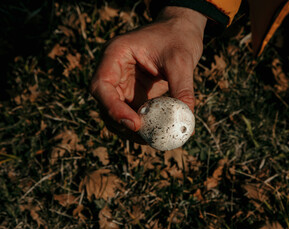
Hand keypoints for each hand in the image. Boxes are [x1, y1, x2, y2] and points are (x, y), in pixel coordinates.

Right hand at [90, 7, 205, 140]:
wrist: (180, 32)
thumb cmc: (177, 38)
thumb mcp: (182, 60)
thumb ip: (183, 88)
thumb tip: (186, 120)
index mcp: (115, 54)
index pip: (102, 85)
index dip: (113, 108)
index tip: (135, 124)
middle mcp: (114, 71)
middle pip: (106, 104)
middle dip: (123, 124)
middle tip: (147, 137)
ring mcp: (122, 85)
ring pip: (117, 114)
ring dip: (132, 129)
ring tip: (155, 138)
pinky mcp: (133, 95)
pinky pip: (132, 114)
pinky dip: (143, 126)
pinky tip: (158, 132)